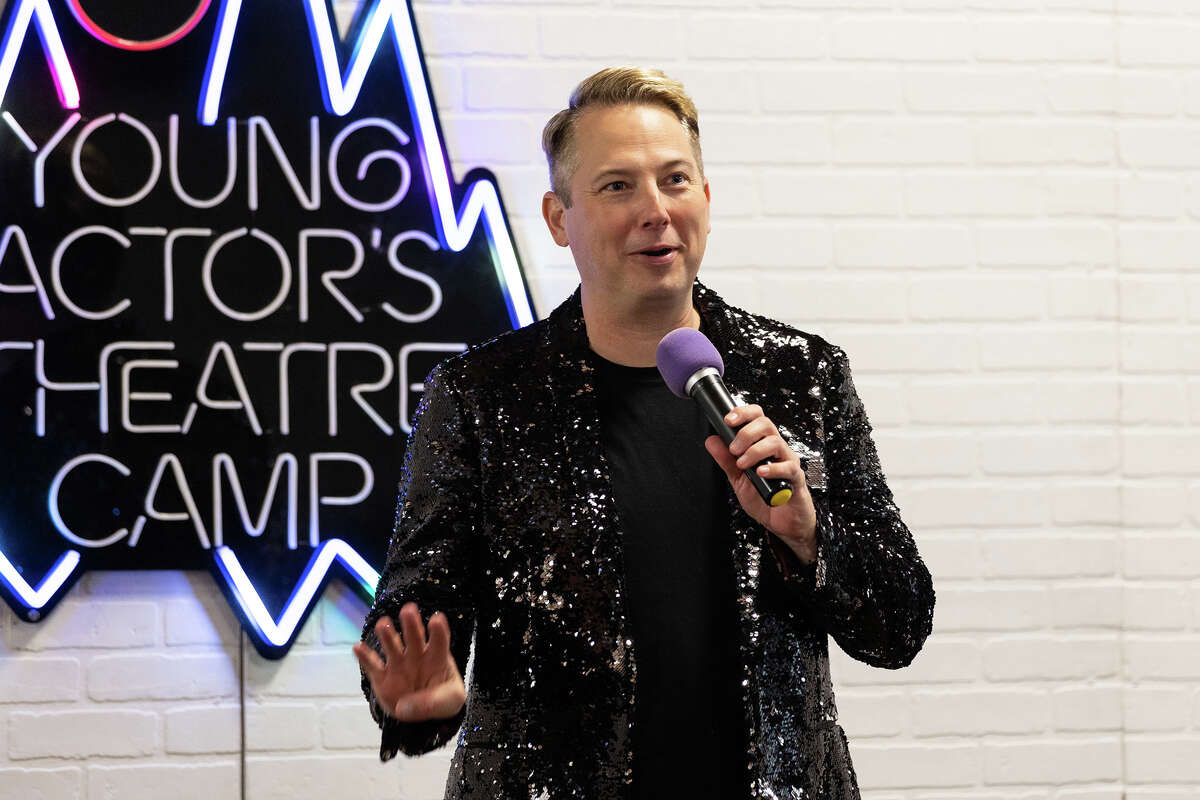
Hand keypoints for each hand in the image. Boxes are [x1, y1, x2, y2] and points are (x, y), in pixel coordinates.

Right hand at [352, 602, 465, 722]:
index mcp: (437, 657)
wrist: (424, 715)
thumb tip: (405, 706)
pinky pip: (372, 665)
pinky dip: (364, 656)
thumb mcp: (450, 702)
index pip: (439, 641)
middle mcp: (416, 656)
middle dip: (411, 624)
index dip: (438, 631)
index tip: (436, 619)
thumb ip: (433, 702)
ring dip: (388, 635)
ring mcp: (398, 665)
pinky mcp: (382, 678)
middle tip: (408, 610)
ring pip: (392, 646)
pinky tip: (358, 647)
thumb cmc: (442, 700)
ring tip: (383, 624)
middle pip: (414, 637)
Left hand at [704, 404, 817, 562]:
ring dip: (755, 451)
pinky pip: (788, 467)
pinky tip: (760, 472)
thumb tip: (712, 441)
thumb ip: (726, 460)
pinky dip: (772, 468)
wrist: (781, 522)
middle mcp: (777, 449)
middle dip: (746, 433)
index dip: (743, 413)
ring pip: (775, 442)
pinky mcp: (796, 478)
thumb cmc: (763, 497)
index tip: (728, 419)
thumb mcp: (738, 478)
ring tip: (743, 464)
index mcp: (763, 444)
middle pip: (766, 424)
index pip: (757, 417)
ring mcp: (788, 462)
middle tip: (734, 450)